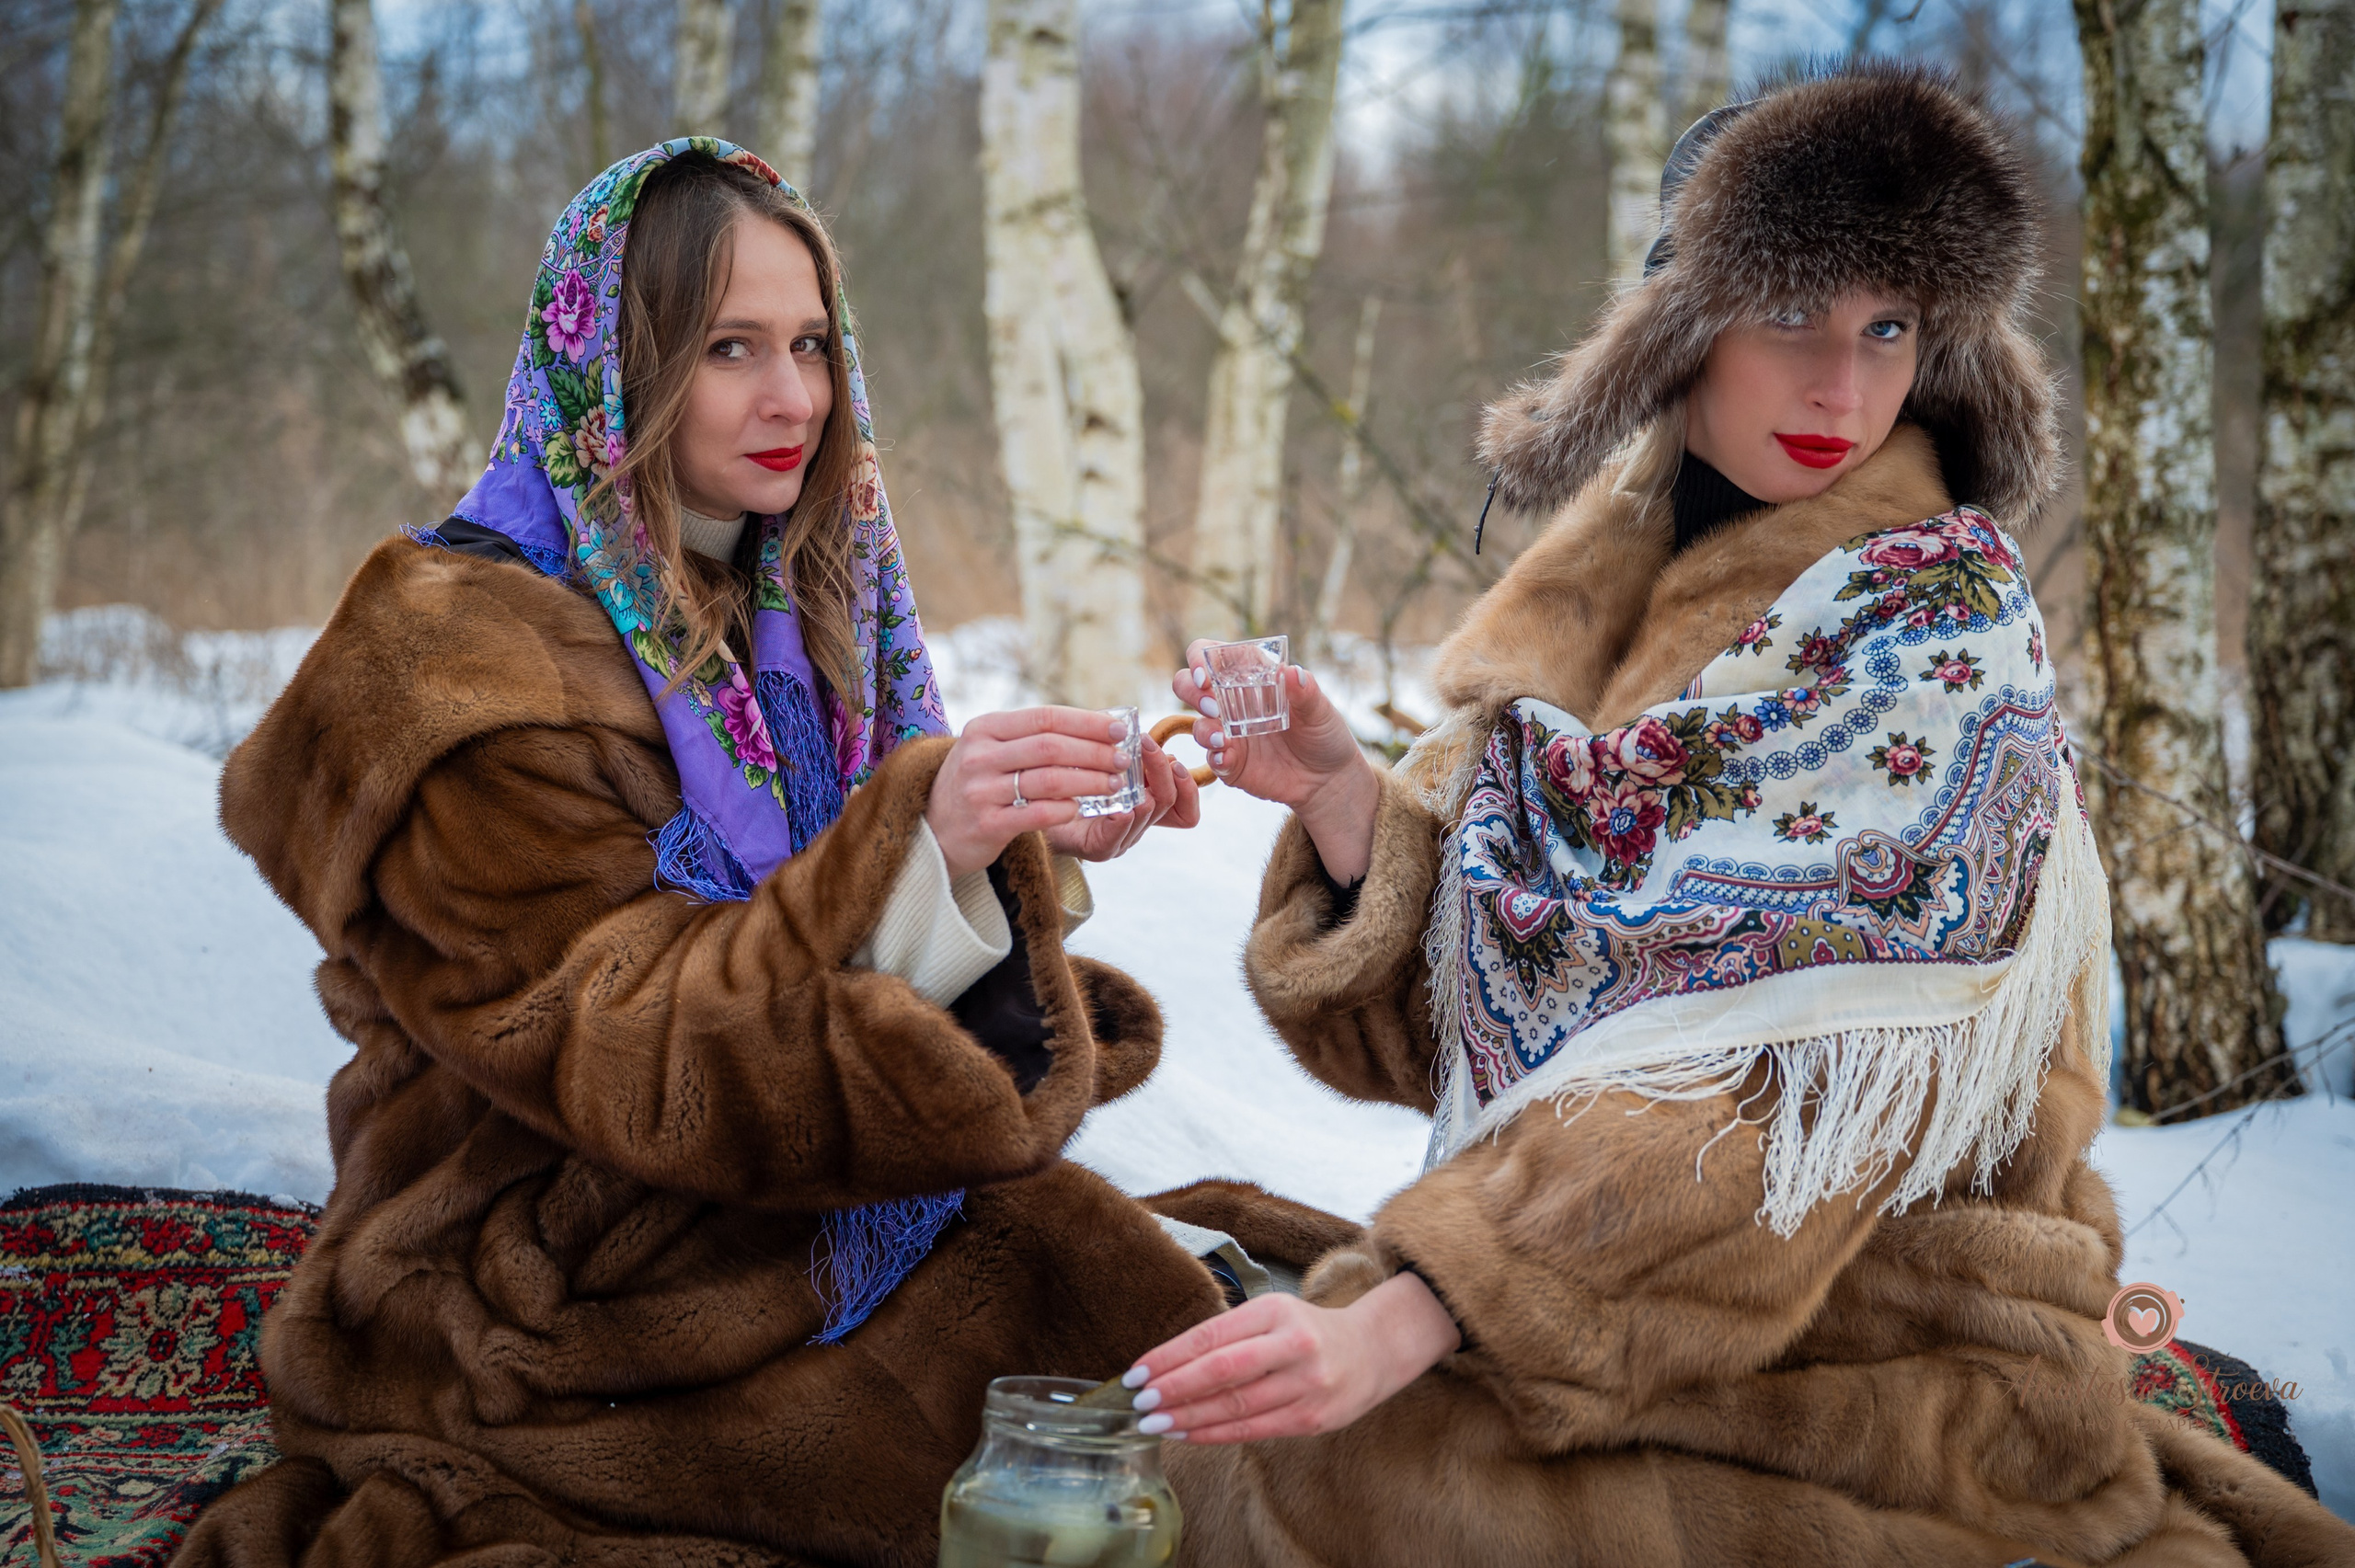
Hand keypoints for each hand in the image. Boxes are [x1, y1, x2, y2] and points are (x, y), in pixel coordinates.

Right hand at [927, 708, 1126, 879]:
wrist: (932, 828)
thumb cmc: (977, 784)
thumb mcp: (991, 750)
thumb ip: (1032, 738)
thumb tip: (1096, 726)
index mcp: (984, 729)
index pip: (1045, 717)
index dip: (1087, 722)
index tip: (1119, 729)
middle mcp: (979, 756)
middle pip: (1051, 747)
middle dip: (1095, 752)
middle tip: (1124, 759)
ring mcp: (980, 790)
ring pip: (1049, 780)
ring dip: (1090, 781)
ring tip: (1114, 784)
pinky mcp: (986, 824)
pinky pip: (1037, 814)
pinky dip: (1065, 809)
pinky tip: (1081, 808)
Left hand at [1043, 730, 1201, 862]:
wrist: (1030, 807)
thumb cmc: (1066, 777)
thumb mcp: (1099, 758)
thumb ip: (1119, 748)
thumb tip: (1134, 729)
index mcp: (1145, 804)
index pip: (1185, 809)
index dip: (1188, 787)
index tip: (1173, 760)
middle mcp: (1138, 824)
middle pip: (1169, 801)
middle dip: (1163, 769)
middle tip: (1146, 744)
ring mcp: (1120, 839)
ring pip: (1148, 813)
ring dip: (1141, 783)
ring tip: (1130, 762)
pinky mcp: (1097, 848)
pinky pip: (1117, 838)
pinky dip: (1123, 821)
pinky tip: (1120, 808)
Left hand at [1118, 1272, 1460, 1444]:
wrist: (1373, 1350)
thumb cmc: (1307, 1331)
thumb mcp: (1270, 1315)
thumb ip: (1227, 1336)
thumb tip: (1165, 1366)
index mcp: (1275, 1311)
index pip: (1211, 1336)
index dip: (1169, 1357)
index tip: (1136, 1374)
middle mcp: (1294, 1345)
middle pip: (1222, 1371)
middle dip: (1174, 1389)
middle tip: (1140, 1404)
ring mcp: (1307, 1384)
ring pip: (1236, 1406)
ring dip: (1189, 1418)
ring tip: (1155, 1424)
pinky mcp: (1313, 1418)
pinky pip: (1255, 1429)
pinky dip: (1216, 1433)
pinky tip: (1188, 1434)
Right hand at [1173, 643, 1381, 881]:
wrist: (1329, 778)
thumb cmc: (1324, 734)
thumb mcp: (1321, 710)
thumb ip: (1306, 691)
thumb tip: (1291, 672)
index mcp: (1250, 678)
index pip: (1212, 656)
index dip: (1199, 658)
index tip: (1205, 673)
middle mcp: (1231, 703)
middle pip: (1188, 686)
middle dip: (1190, 690)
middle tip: (1212, 705)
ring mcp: (1227, 734)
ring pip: (1196, 725)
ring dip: (1202, 729)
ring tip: (1221, 738)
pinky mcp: (1230, 764)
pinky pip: (1211, 760)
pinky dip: (1215, 758)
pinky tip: (1227, 759)